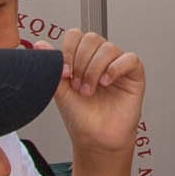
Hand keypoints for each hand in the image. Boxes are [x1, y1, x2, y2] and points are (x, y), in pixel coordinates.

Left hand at [56, 30, 146, 155]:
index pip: (76, 36)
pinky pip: (129, 59)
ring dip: (94, 70)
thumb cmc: (81, 118)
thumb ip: (53, 66)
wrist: (95, 139)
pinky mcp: (134, 74)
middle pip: (91, 39)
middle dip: (81, 63)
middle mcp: (100, 59)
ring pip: (108, 48)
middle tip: (77, 85)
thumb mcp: (61, 91)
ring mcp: (117, 65)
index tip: (64, 72)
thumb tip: (39, 45)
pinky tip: (106, 82)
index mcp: (82, 58)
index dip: (68, 50)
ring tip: (89, 90)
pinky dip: (115, 68)